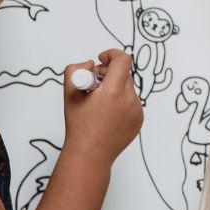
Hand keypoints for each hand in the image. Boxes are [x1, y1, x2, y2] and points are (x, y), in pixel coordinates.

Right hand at [63, 50, 142, 166]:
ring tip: (99, 103)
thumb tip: (91, 63)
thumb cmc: (79, 127)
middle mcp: (129, 100)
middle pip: (124, 74)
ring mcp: (137, 110)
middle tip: (94, 85)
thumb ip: (76, 70)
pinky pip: (132, 102)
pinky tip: (107, 114)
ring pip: (128, 88)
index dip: (112, 55)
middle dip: (109, 74)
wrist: (90, 155)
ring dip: (115, 88)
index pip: (123, 60)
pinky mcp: (139, 119)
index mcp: (113, 92)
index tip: (102, 59)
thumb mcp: (70, 94)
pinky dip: (121, 102)